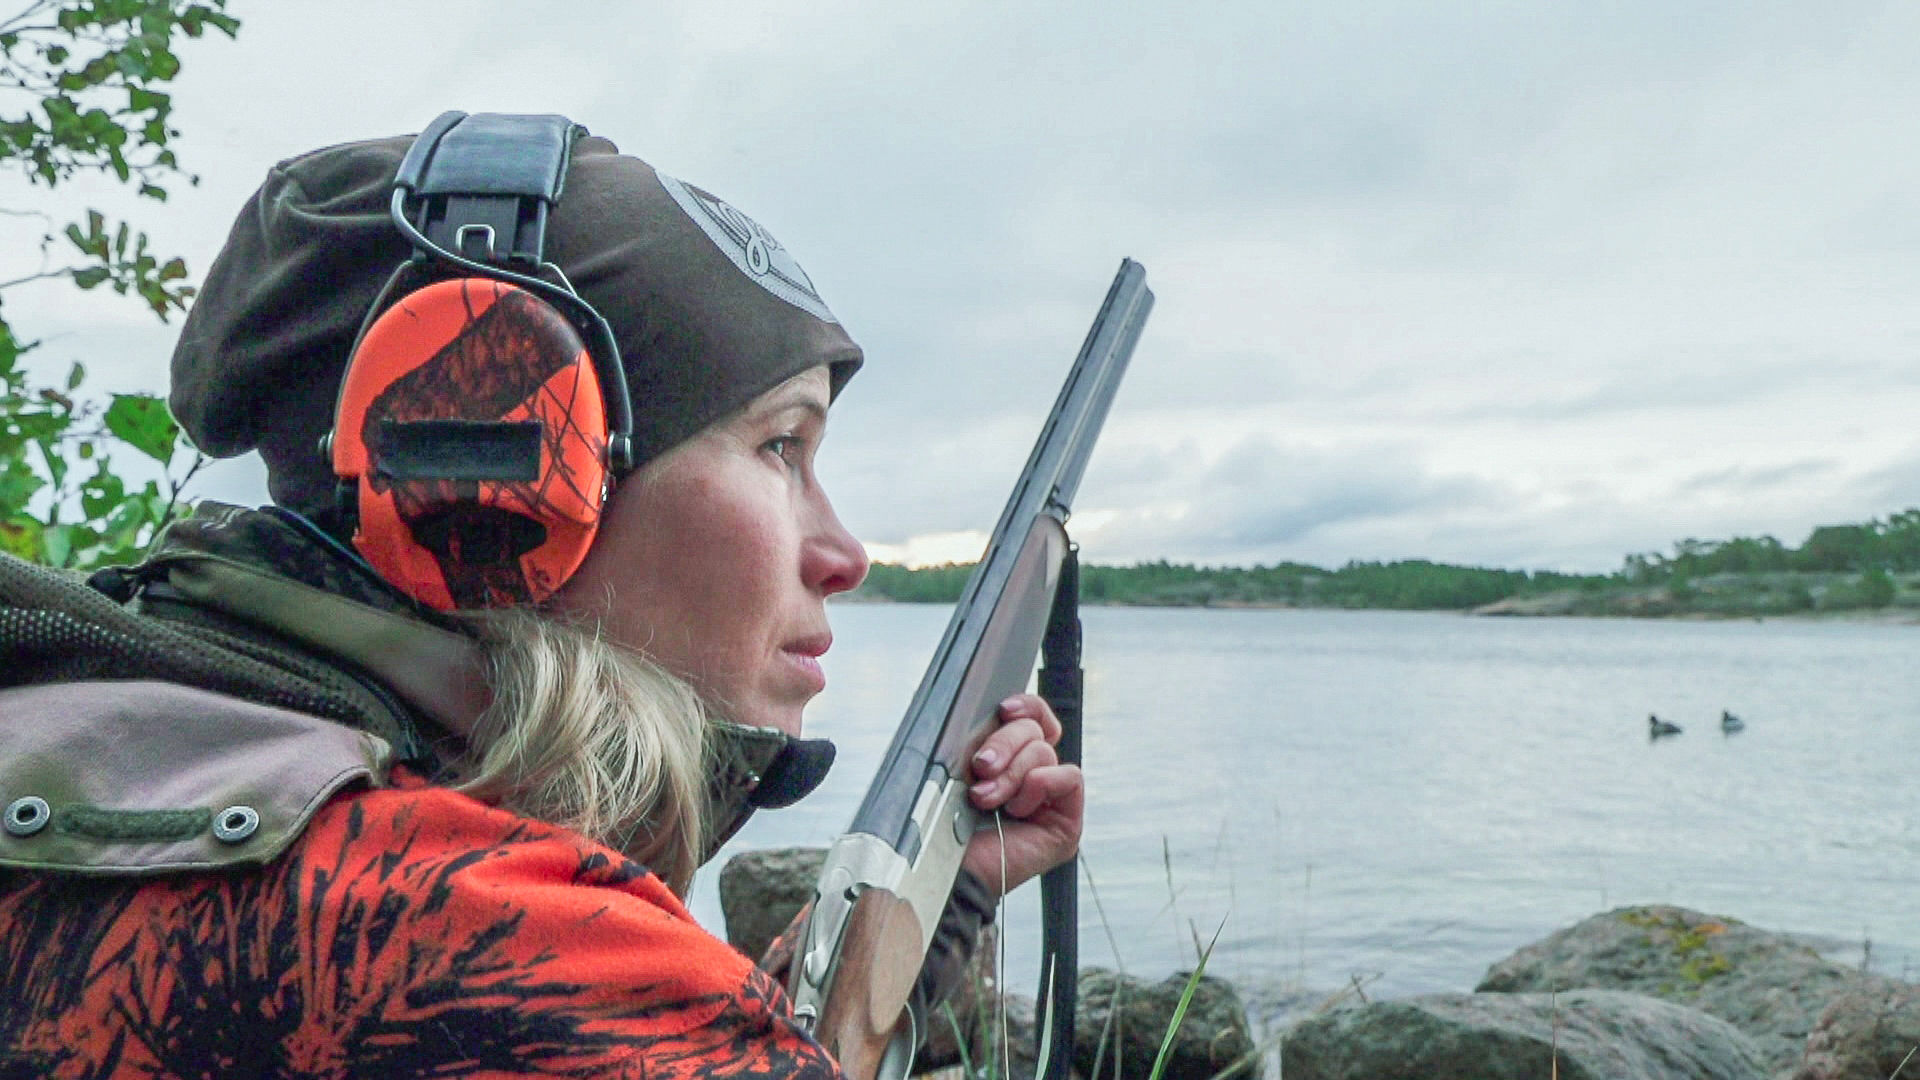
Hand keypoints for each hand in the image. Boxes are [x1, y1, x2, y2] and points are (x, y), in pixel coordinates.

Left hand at [959, 693, 1083, 896]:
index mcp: (1007, 761)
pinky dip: (1042, 784)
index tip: (1002, 709)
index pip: (1034, 718)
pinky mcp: (1066, 824)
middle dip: (1004, 743)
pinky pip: (1069, 777)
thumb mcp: (957, 767)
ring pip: (1044, 752)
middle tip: (980, 767)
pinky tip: (1018, 808)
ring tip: (985, 800)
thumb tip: (998, 712)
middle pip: (1035, 730)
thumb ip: (980, 738)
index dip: (1026, 706)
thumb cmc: (941, 824)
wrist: (942, 871)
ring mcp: (1050, 802)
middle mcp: (1032, 779)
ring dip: (1011, 774)